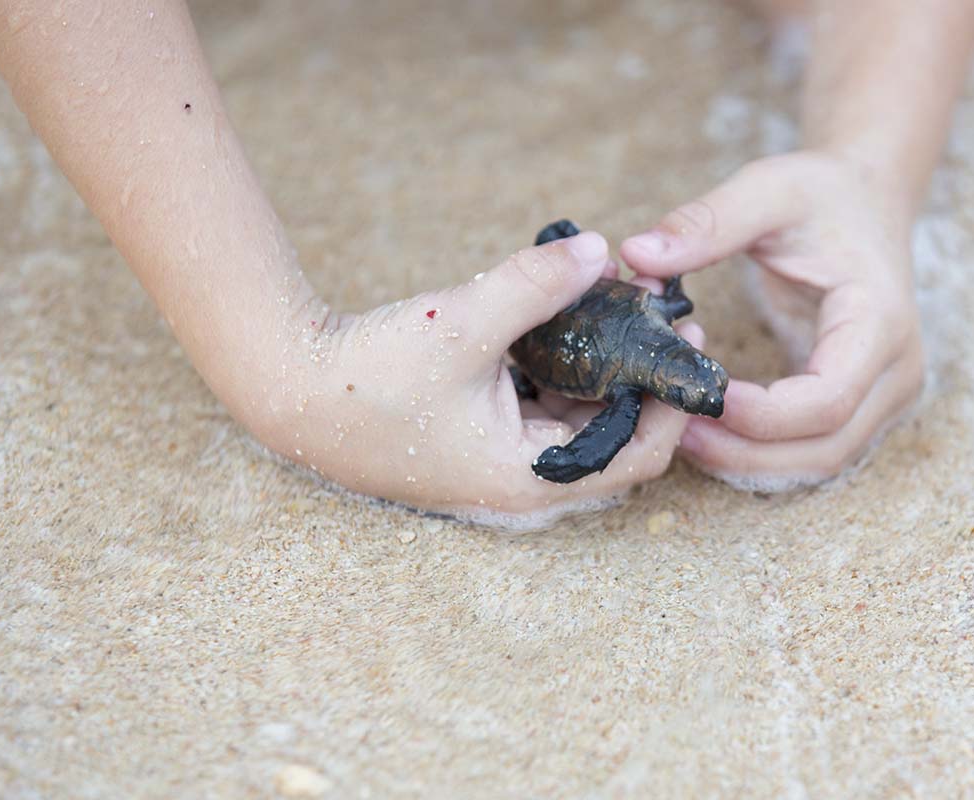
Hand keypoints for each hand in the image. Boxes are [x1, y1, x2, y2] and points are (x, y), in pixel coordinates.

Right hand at [249, 232, 696, 523]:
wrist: (289, 387)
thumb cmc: (371, 374)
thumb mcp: (461, 323)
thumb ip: (535, 286)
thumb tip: (601, 250)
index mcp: (530, 476)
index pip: (637, 455)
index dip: (670, 401)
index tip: (684, 339)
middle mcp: (523, 476)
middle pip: (614, 433)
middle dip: (640, 374)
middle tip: (659, 311)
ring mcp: (501, 455)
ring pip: (578, 414)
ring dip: (602, 364)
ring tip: (620, 302)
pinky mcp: (481, 431)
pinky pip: (544, 401)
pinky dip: (563, 364)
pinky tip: (567, 314)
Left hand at [620, 152, 923, 487]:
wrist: (867, 199)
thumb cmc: (821, 193)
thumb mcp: (767, 190)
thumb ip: (707, 222)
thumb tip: (638, 254)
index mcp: (880, 321)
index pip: (828, 399)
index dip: (760, 415)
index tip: (697, 393)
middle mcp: (896, 370)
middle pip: (826, 448)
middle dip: (745, 451)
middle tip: (674, 428)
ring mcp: (884, 395)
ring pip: (821, 461)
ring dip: (750, 460)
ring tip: (684, 433)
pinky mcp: (862, 405)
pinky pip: (813, 449)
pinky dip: (762, 453)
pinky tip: (710, 429)